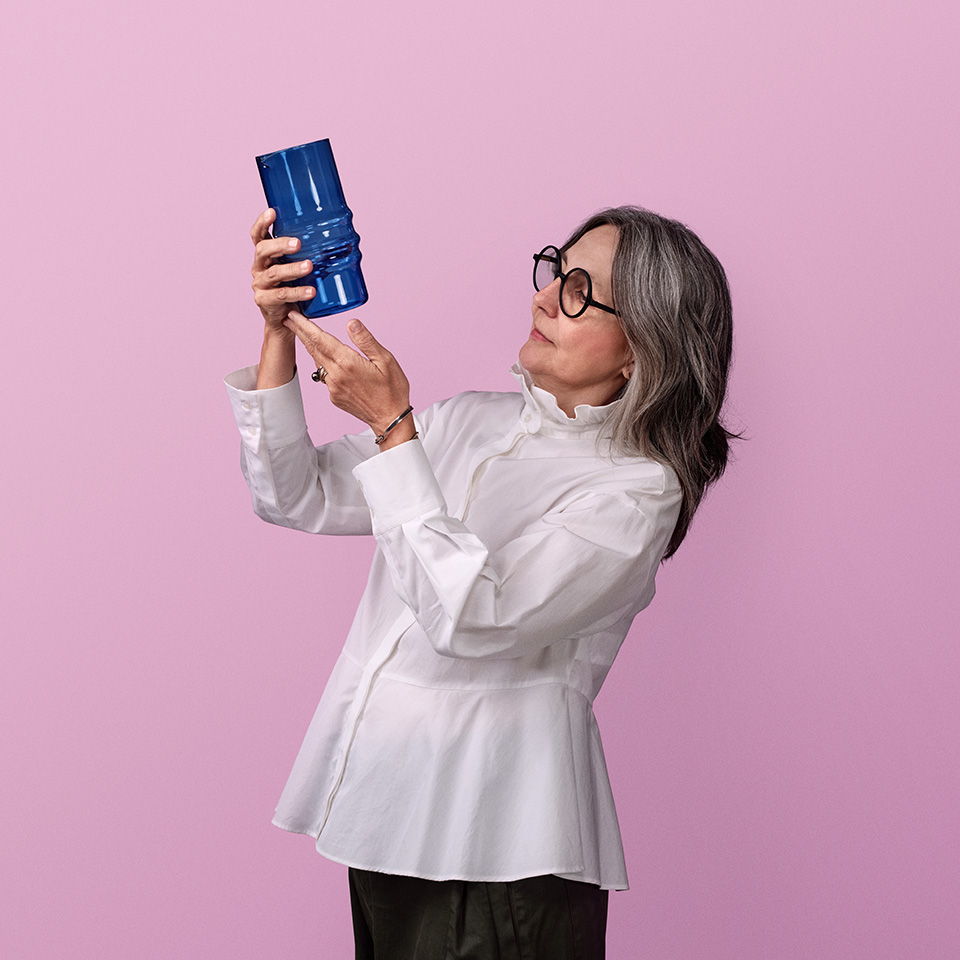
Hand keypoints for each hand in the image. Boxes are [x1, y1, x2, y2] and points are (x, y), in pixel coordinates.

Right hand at [249, 208, 315, 332]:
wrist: (285, 320)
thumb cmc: (295, 287)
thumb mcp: (300, 268)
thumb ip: (311, 255)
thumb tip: (346, 240)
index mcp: (265, 256)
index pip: (258, 235)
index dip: (262, 223)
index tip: (273, 211)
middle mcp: (259, 267)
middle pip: (262, 250)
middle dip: (280, 245)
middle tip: (298, 244)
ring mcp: (260, 285)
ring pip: (273, 274)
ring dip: (292, 269)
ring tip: (309, 266)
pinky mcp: (264, 301)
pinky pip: (281, 295)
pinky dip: (297, 292)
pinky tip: (311, 291)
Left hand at [282, 311, 411, 434]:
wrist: (390, 420)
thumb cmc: (392, 390)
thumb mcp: (386, 360)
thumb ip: (366, 341)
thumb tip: (351, 322)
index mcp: (348, 363)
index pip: (321, 339)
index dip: (305, 325)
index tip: (294, 314)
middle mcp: (336, 375)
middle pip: (313, 348)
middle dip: (300, 332)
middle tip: (289, 317)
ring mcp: (333, 387)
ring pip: (317, 361)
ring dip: (309, 346)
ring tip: (303, 332)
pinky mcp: (334, 396)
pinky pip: (324, 375)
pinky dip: (320, 362)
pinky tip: (323, 356)